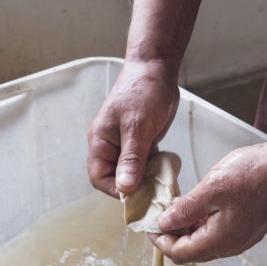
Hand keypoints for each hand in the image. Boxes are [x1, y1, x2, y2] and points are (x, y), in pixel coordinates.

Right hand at [87, 61, 179, 196]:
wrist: (156, 68)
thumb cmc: (142, 91)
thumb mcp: (136, 127)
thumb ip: (131, 158)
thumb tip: (125, 187)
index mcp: (100, 142)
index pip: (99, 177)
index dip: (115, 190)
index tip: (136, 196)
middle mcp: (110, 146)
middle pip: (116, 178)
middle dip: (133, 188)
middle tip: (153, 194)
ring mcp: (126, 145)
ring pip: (132, 173)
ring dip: (146, 180)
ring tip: (162, 185)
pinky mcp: (142, 142)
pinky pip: (144, 163)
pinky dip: (154, 170)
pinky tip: (166, 172)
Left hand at [150, 141, 266, 263]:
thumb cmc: (253, 175)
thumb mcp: (210, 189)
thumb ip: (185, 210)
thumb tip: (164, 223)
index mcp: (218, 241)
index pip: (179, 253)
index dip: (160, 241)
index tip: (150, 226)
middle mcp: (231, 245)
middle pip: (192, 251)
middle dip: (173, 236)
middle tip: (161, 215)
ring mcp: (242, 237)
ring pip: (206, 242)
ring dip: (189, 229)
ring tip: (177, 208)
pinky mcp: (249, 226)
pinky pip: (219, 233)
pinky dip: (204, 224)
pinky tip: (199, 206)